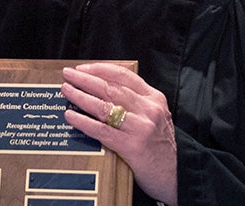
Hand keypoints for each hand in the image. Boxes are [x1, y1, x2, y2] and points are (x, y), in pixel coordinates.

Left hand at [62, 63, 177, 204]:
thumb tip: (103, 89)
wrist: (177, 175)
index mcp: (154, 99)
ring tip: (66, 90)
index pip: (124, 76)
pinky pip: (101, 130)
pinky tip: (70, 116)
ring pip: (104, 106)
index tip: (82, 68)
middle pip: (111, 88)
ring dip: (81, 96)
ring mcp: (141, 127)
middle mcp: (149, 109)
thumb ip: (136, 103)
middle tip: (68, 74)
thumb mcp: (156, 117)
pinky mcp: (132, 146)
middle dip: (86, 79)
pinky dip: (83, 122)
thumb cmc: (161, 147)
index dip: (100, 69)